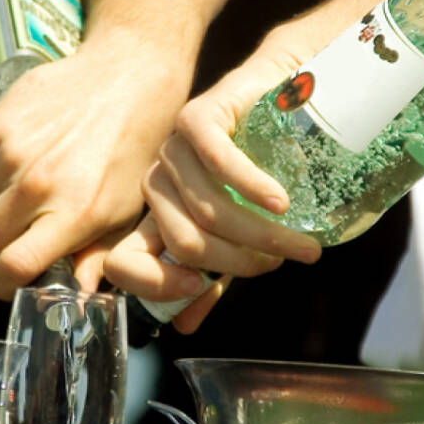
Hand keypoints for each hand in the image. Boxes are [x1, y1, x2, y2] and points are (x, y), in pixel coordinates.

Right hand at [0, 36, 190, 298]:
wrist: (127, 76)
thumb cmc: (134, 146)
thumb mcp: (128, 211)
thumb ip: (98, 257)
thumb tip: (75, 296)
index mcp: (75, 212)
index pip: (11, 267)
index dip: (4, 283)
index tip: (10, 279)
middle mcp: (38, 184)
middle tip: (12, 241)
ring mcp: (12, 152)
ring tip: (14, 206)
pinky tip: (8, 177)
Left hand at [105, 38, 322, 330]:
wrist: (286, 98)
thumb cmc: (266, 172)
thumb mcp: (239, 234)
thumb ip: (212, 276)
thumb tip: (182, 325)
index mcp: (158, 220)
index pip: (123, 264)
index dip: (155, 286)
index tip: (200, 287)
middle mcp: (158, 188)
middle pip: (185, 244)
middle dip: (243, 260)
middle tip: (287, 259)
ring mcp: (173, 151)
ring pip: (207, 210)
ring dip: (261, 232)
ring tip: (300, 239)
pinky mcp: (196, 117)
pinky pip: (218, 163)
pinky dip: (254, 188)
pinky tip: (282, 201)